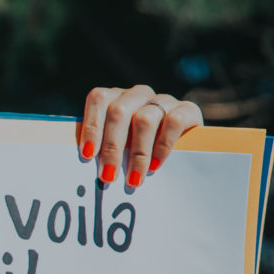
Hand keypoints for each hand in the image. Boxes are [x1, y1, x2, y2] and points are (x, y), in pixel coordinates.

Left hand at [78, 84, 203, 186]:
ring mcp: (163, 99)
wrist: (184, 145)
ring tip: (133, 178)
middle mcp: (138, 94)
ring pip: (144, 119)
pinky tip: (155, 166)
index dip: (91, 126)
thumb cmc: (136, 148)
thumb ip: (101, 147)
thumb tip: (86, 163)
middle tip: (108, 176)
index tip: (87, 155)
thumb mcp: (118, 144)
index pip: (99, 99)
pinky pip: (173, 123)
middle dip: (112, 147)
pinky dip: (162, 147)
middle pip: (119, 111)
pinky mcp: (187, 108)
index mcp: (116, 97)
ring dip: (137, 153)